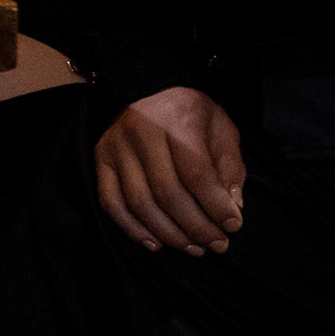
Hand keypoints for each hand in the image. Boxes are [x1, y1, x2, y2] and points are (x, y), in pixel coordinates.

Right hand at [96, 87, 245, 255]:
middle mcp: (141, 130)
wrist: (147, 88)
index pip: (196, 173)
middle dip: (196, 226)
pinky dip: (132, 228)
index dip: (216, 206)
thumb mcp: (220, 127)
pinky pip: (111, 202)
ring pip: (140, 202)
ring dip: (169, 233)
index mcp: (177, 118)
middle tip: (217, 244)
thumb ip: (230, 166)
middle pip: (168, 192)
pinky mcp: (100, 159)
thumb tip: (233, 206)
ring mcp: (116, 146)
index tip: (233, 226)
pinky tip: (155, 243)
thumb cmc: (190, 112)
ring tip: (193, 248)